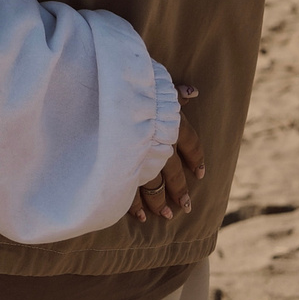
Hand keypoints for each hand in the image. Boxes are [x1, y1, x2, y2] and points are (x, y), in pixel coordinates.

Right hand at [132, 83, 205, 223]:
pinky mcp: (119, 167)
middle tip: (185, 206)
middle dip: (179, 190)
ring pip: (154, 186)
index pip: (191, 144)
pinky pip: (129, 192)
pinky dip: (135, 206)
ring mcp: (139, 157)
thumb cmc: (126, 85)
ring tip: (166, 215)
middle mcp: (159, 142)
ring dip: (160, 203)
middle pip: (174, 172)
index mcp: (171, 122)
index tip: (201, 174)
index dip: (196, 159)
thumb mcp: (153, 83)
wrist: (97, 90)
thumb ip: (173, 93)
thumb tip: (194, 92)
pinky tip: (140, 216)